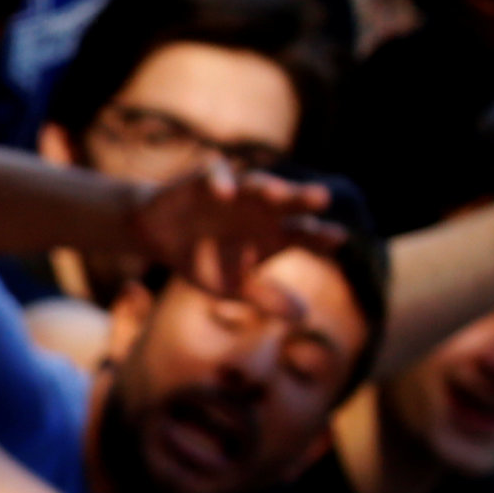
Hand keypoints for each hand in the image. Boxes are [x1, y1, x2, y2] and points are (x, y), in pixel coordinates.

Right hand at [127, 159, 341, 293]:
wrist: (156, 233)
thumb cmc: (203, 258)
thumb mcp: (231, 285)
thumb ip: (265, 297)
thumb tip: (304, 317)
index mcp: (275, 232)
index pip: (304, 233)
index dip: (319, 235)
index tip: (337, 238)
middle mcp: (261, 208)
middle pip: (287, 202)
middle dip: (302, 199)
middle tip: (321, 198)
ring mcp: (234, 192)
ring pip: (255, 185)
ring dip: (266, 187)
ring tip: (277, 193)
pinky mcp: (204, 179)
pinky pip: (214, 175)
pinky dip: (220, 181)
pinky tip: (224, 194)